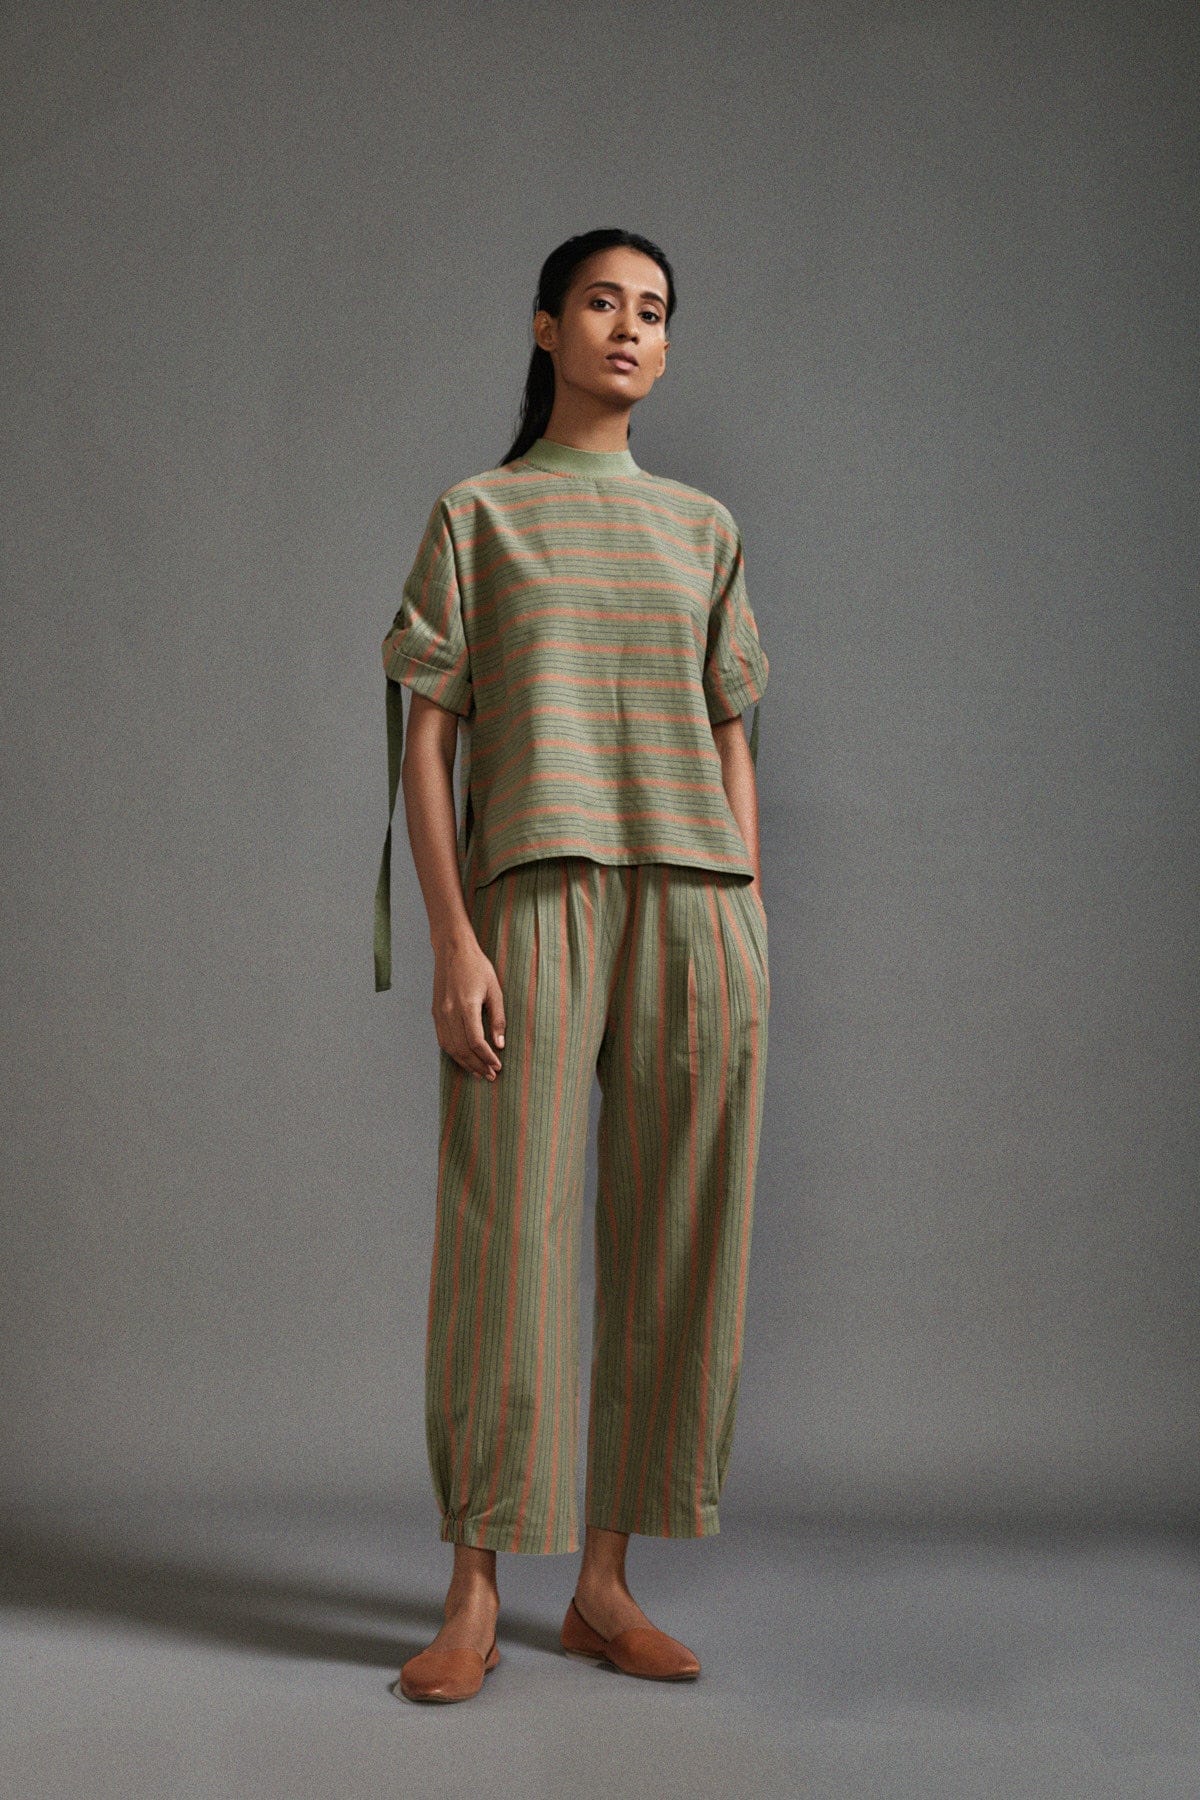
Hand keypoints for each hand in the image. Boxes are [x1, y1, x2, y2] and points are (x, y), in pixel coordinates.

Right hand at [432, 931, 506, 1078]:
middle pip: (462, 1049)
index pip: (475, 1041)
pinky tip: (464, 1058)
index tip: (497, 1066)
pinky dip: (453, 1052)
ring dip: (465, 1063)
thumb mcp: (495, 989)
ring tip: (478, 1072)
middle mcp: (449, 1012)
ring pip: (450, 1047)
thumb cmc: (477, 966)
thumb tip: (500, 1044)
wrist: (452, 950)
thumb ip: (498, 1018)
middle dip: (477, 1065)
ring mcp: (440, 1013)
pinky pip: (443, 1039)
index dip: (487, 1057)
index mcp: (466, 1005)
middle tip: (490, 1075)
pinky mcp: (435, 1012)